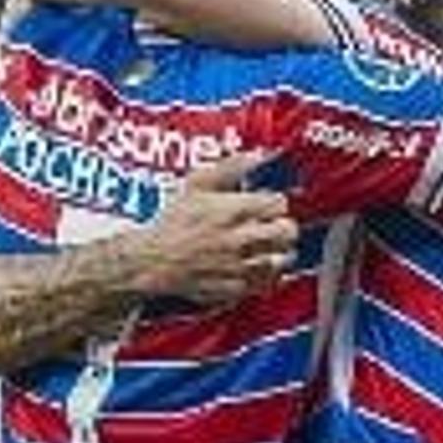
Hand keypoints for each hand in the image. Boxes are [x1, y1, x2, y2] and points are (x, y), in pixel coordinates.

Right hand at [118, 150, 296, 306]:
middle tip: (271, 226)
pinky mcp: (238, 288)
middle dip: (282, 226)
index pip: (280, 203)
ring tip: (265, 247)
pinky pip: (268, 283)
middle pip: (288, 232)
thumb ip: (232, 167)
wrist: (154, 260)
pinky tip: (254, 266)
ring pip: (283, 259)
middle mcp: (243, 239)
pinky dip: (266, 274)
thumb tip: (258, 154)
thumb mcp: (198, 184)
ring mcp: (242, 266)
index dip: (273, 203)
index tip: (265, 205)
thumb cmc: (174, 223)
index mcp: (236, 210)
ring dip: (277, 251)